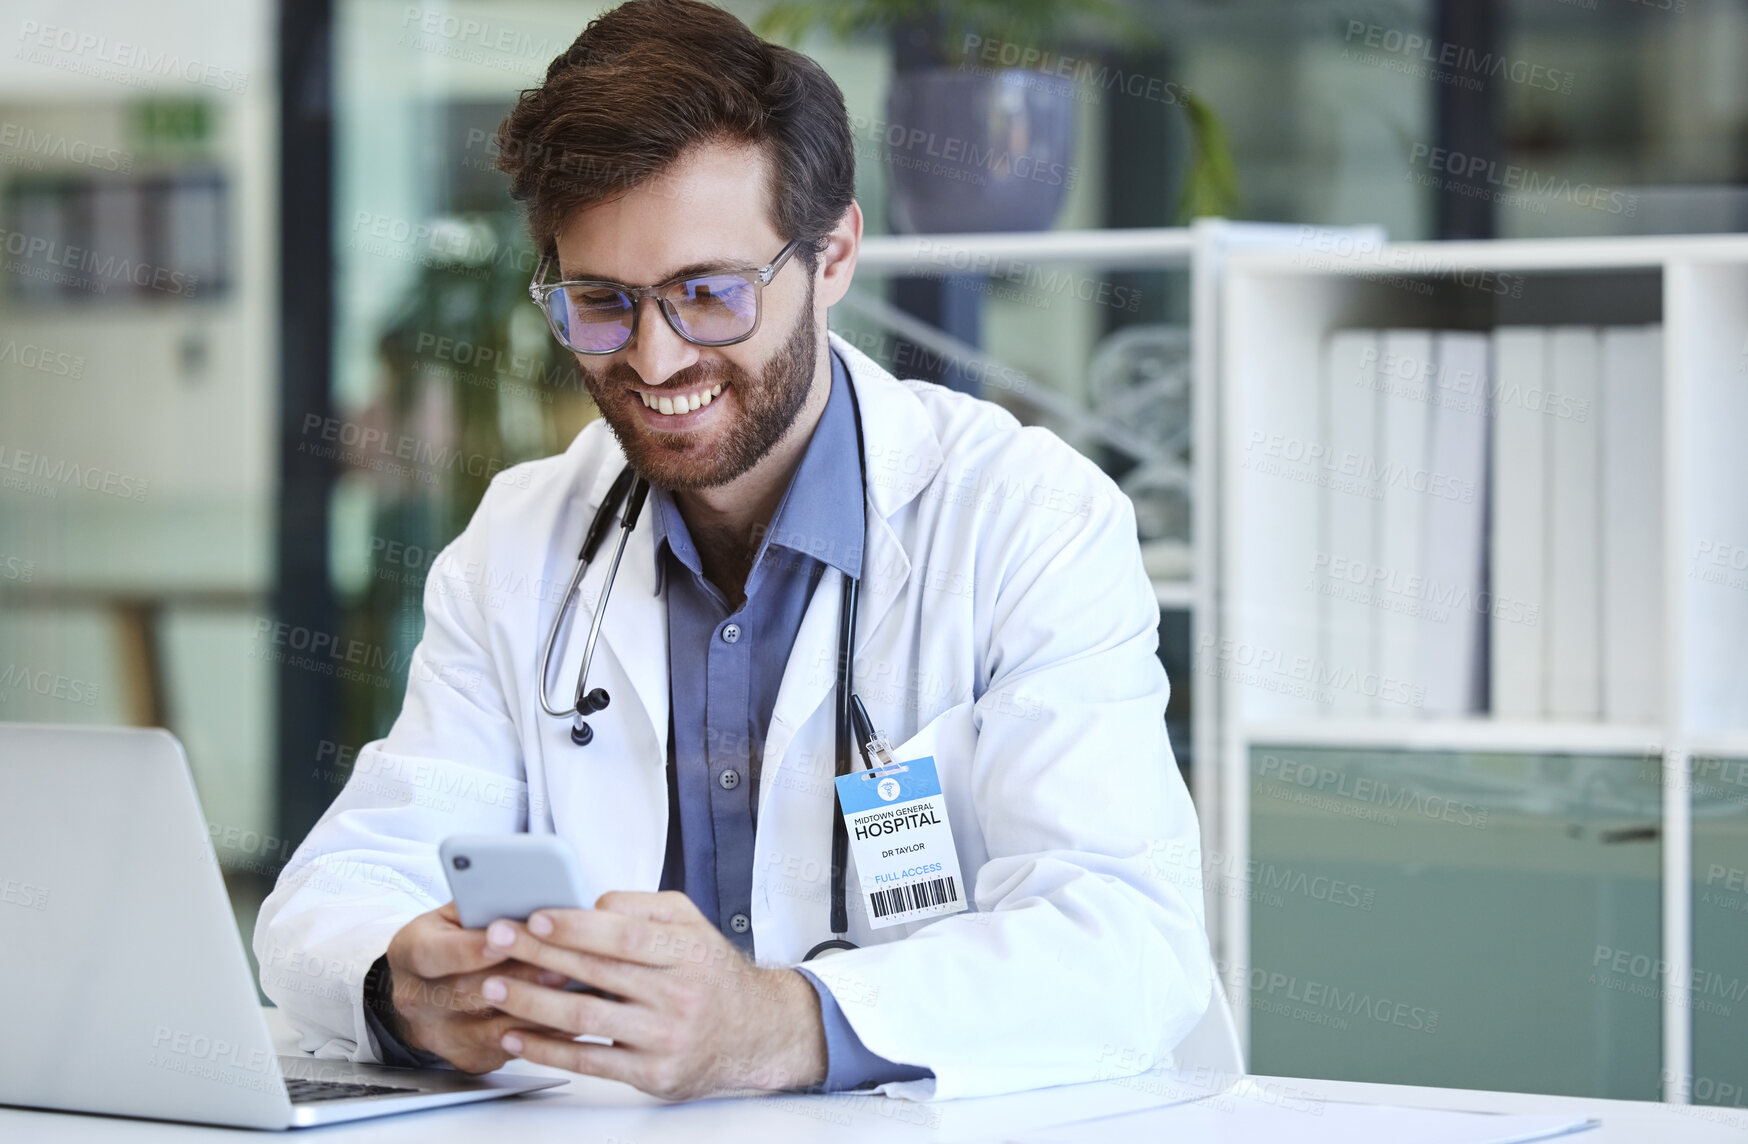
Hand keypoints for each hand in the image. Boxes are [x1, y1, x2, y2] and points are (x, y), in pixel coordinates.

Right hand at [381, 901, 571, 1072]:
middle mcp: (417, 999)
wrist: (424, 992)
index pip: (433, 954)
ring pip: (494, 1028)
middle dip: (519, 978)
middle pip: (468, 993)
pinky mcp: (468, 1058)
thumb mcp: (452, 914)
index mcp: (409, 952)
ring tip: (578, 990)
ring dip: (540, 1009)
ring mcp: (441, 1035)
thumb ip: (482, 906)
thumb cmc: (449, 941)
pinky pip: (511, 1049)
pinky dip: (545, 1034)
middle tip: (561, 966)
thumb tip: (529, 899)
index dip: (470, 949)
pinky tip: (572, 1016)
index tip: (504, 938)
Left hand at [477, 890, 828, 1099]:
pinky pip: (589, 1061)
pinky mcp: (653, 1074)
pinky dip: (546, 1049)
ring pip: (585, 1019)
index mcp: (688, 950)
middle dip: (537, 955)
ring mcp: (665, 1037)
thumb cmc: (710, 973)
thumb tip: (587, 906)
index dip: (577, 926)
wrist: (753, 1032)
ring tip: (492, 987)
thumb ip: (641, 908)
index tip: (534, 916)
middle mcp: (679, 994)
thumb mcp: (691, 923)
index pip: (625, 935)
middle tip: (495, 941)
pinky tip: (517, 1036)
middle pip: (596, 973)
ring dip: (531, 1003)